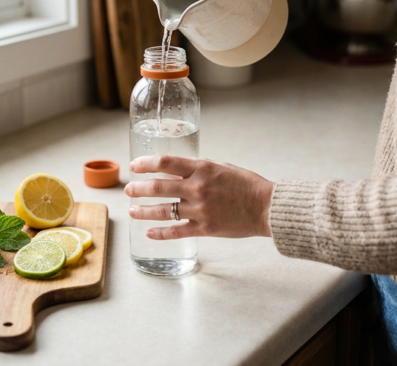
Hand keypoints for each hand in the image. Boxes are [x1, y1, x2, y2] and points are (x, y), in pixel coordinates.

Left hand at [124, 155, 274, 239]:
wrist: (267, 207)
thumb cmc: (248, 185)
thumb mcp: (224, 167)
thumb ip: (201, 169)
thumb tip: (182, 171)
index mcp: (203, 169)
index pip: (165, 163)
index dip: (145, 163)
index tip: (135, 165)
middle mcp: (198, 188)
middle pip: (158, 187)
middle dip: (138, 188)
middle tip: (129, 189)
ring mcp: (200, 210)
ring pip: (162, 211)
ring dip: (143, 210)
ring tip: (132, 211)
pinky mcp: (204, 228)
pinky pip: (176, 231)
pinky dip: (160, 233)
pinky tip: (149, 232)